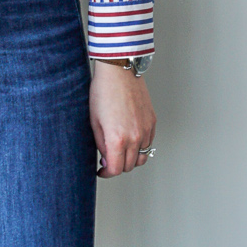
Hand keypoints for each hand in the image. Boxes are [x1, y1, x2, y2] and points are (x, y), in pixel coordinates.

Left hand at [89, 63, 156, 178]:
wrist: (119, 72)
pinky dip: (139, 146)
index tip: (102, 171)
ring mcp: (146, 130)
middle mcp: (135, 137)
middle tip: (108, 160)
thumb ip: (101, 145)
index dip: (107, 174)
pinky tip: (129, 139)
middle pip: (129, 166)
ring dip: (130, 158)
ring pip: (142, 157)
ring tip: (119, 151)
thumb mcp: (94, 122)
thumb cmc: (103, 92)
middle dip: (118, 166)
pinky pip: (148, 143)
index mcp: (118, 139)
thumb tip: (106, 160)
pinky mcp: (152, 122)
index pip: (116, 169)